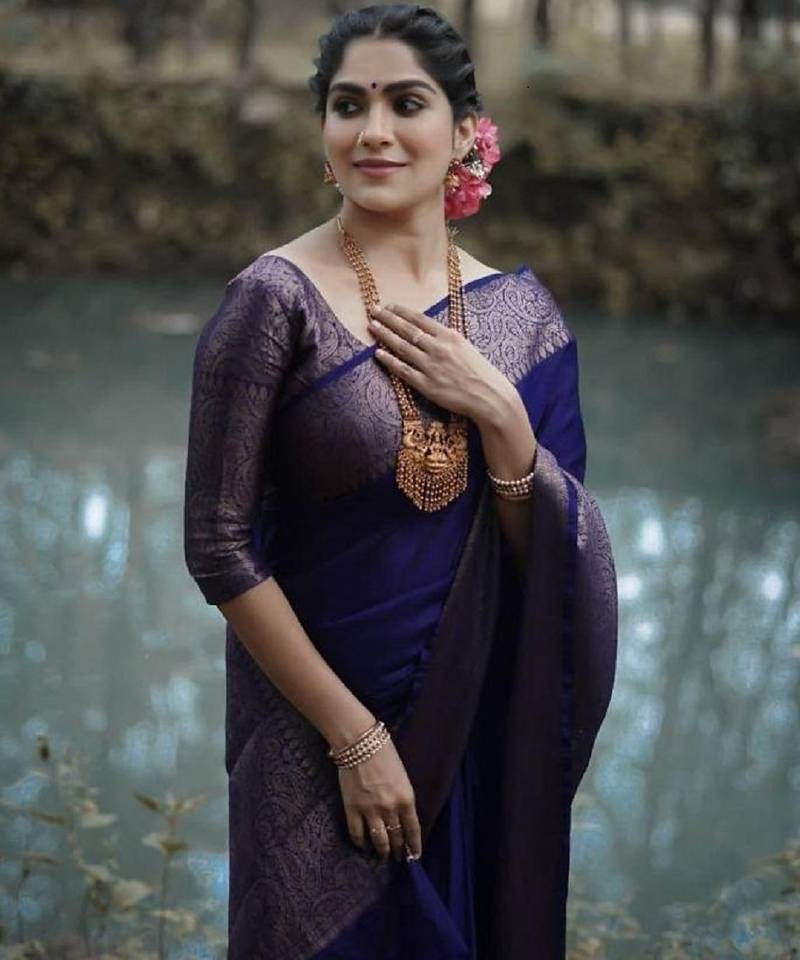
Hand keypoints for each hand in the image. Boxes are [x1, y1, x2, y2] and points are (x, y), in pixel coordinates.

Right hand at [337, 737, 422, 862]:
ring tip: (383, 855)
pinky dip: (360, 843)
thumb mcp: (402, 776)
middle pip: (397, 837)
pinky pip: (357, 834)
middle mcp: (390, 809)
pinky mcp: (352, 809)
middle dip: (399, 849)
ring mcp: (370, 811)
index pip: (413, 830)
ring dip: (382, 851)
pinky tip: (363, 846)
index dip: (414, 846)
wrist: (359, 742)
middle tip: (399, 857)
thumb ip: (403, 797)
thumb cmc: (384, 753)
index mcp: (406, 798)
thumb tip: (402, 815)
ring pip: (379, 841)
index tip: (415, 856)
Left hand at [367, 302, 513, 423]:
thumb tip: (428, 332)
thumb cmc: (480, 373)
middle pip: (407, 330)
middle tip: (373, 310)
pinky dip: (389, 360)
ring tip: (372, 326)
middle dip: (388, 318)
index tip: (389, 306)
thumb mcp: (466, 347)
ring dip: (385, 335)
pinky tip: (378, 353)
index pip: (420, 319)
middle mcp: (438, 348)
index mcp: (449, 336)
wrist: (490, 396)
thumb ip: (446, 339)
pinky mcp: (426, 385)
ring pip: (402, 347)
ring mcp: (431, 366)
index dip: (401, 312)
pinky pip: (403, 370)